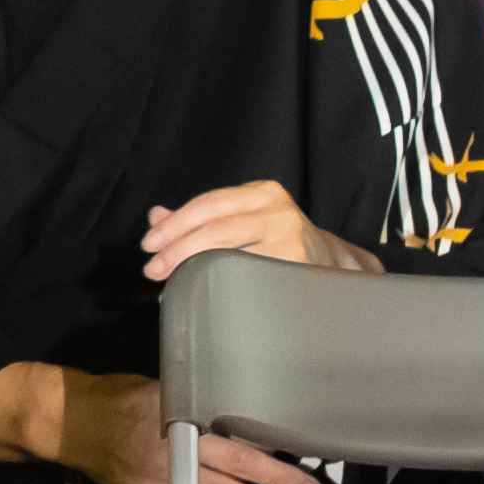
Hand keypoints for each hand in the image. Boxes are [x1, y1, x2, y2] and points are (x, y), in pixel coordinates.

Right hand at [40, 366, 333, 483]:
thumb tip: (243, 416)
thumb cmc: (118, 396)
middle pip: (242, 475)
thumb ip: (199, 404)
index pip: (238, 443)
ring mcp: (168, 482)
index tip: (302, 458)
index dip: (272, 457)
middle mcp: (179, 454)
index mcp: (182, 420)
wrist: (71, 423)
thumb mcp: (164, 388)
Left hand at [143, 181, 379, 283]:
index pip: (208, 204)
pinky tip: (205, 291)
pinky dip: (220, 283)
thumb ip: (201, 217)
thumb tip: (156, 215)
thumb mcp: (244, 219)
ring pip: (228, 252)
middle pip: (214, 228)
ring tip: (171, 281)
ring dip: (191, 268)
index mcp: (262, 192)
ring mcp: (290, 236)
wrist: (333, 263)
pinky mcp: (295, 264)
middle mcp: (278, 209)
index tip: (150, 244)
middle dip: (176, 250)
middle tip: (153, 269)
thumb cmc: (279, 242)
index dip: (174, 224)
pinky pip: (247, 275)